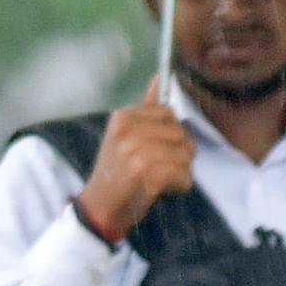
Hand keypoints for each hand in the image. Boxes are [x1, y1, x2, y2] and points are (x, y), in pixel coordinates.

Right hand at [77, 97, 195, 243]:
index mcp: (122, 117)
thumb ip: (145, 110)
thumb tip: (160, 77)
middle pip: (181, 134)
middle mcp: (129, 132)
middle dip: (178, 154)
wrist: (99, 208)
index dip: (170, 134)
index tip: (154, 149)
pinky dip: (179, 187)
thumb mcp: (124, 137)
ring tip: (158, 180)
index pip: (168, 114)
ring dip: (180, 172)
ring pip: (186, 156)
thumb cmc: (116, 172)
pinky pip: (185, 176)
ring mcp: (138, 152)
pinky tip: (161, 191)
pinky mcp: (148, 174)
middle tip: (157, 168)